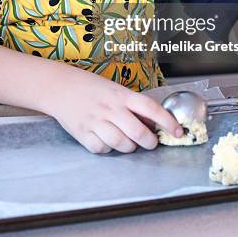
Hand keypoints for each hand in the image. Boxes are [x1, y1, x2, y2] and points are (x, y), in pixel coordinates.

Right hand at [39, 62, 182, 152]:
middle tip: (151, 142)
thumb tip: (153, 123)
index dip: (167, 122)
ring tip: (129, 142)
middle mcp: (110, 108)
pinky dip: (108, 149)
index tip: (178, 131)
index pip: (150, 108)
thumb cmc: (91, 87)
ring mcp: (96, 122)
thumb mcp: (115, 90)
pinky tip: (107, 140)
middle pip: (138, 132)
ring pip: (122, 144)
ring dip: (130, 147)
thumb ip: (132, 105)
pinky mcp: (83, 134)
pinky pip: (102, 149)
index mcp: (121, 94)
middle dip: (149, 142)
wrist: (60, 87)